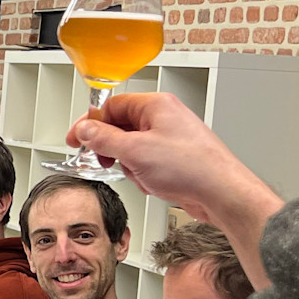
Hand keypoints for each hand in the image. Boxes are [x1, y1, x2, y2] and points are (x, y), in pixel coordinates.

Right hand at [69, 91, 274, 228]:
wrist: (222, 193)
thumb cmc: (192, 167)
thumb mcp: (135, 151)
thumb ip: (104, 139)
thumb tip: (85, 130)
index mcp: (156, 105)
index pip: (112, 106)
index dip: (91, 123)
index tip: (77, 139)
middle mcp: (164, 117)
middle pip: (121, 127)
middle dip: (113, 148)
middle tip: (105, 160)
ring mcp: (171, 138)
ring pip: (132, 148)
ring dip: (130, 165)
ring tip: (142, 174)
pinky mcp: (176, 158)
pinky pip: (147, 162)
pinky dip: (144, 174)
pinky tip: (154, 183)